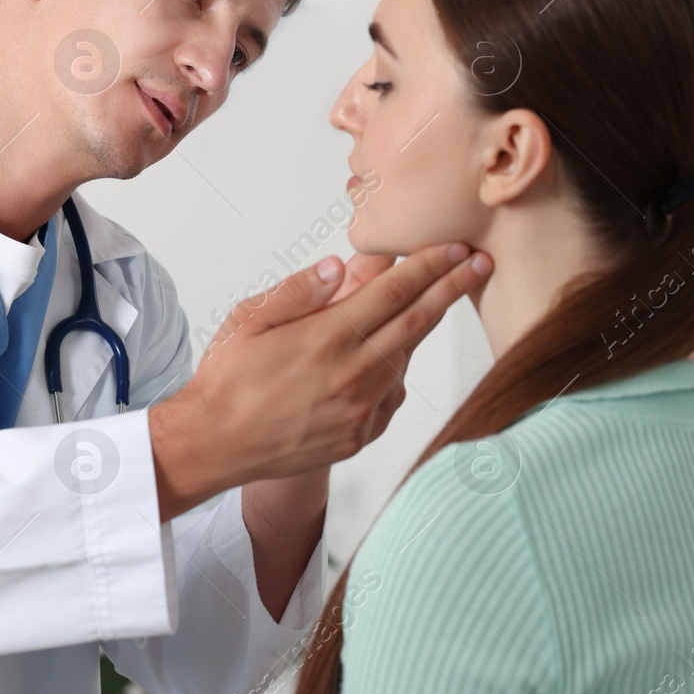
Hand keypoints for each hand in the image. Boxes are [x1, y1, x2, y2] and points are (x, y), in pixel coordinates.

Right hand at [148, 243, 492, 519]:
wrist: (214, 445)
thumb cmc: (228, 378)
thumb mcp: (251, 318)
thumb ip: (302, 290)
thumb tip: (346, 264)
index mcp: (326, 339)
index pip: (394, 292)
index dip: (429, 266)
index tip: (454, 248)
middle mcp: (351, 376)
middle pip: (417, 323)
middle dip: (451, 289)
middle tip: (479, 265)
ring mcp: (359, 411)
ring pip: (406, 358)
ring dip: (424, 327)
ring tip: (435, 301)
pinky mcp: (359, 436)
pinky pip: (392, 395)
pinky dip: (398, 369)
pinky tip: (391, 355)